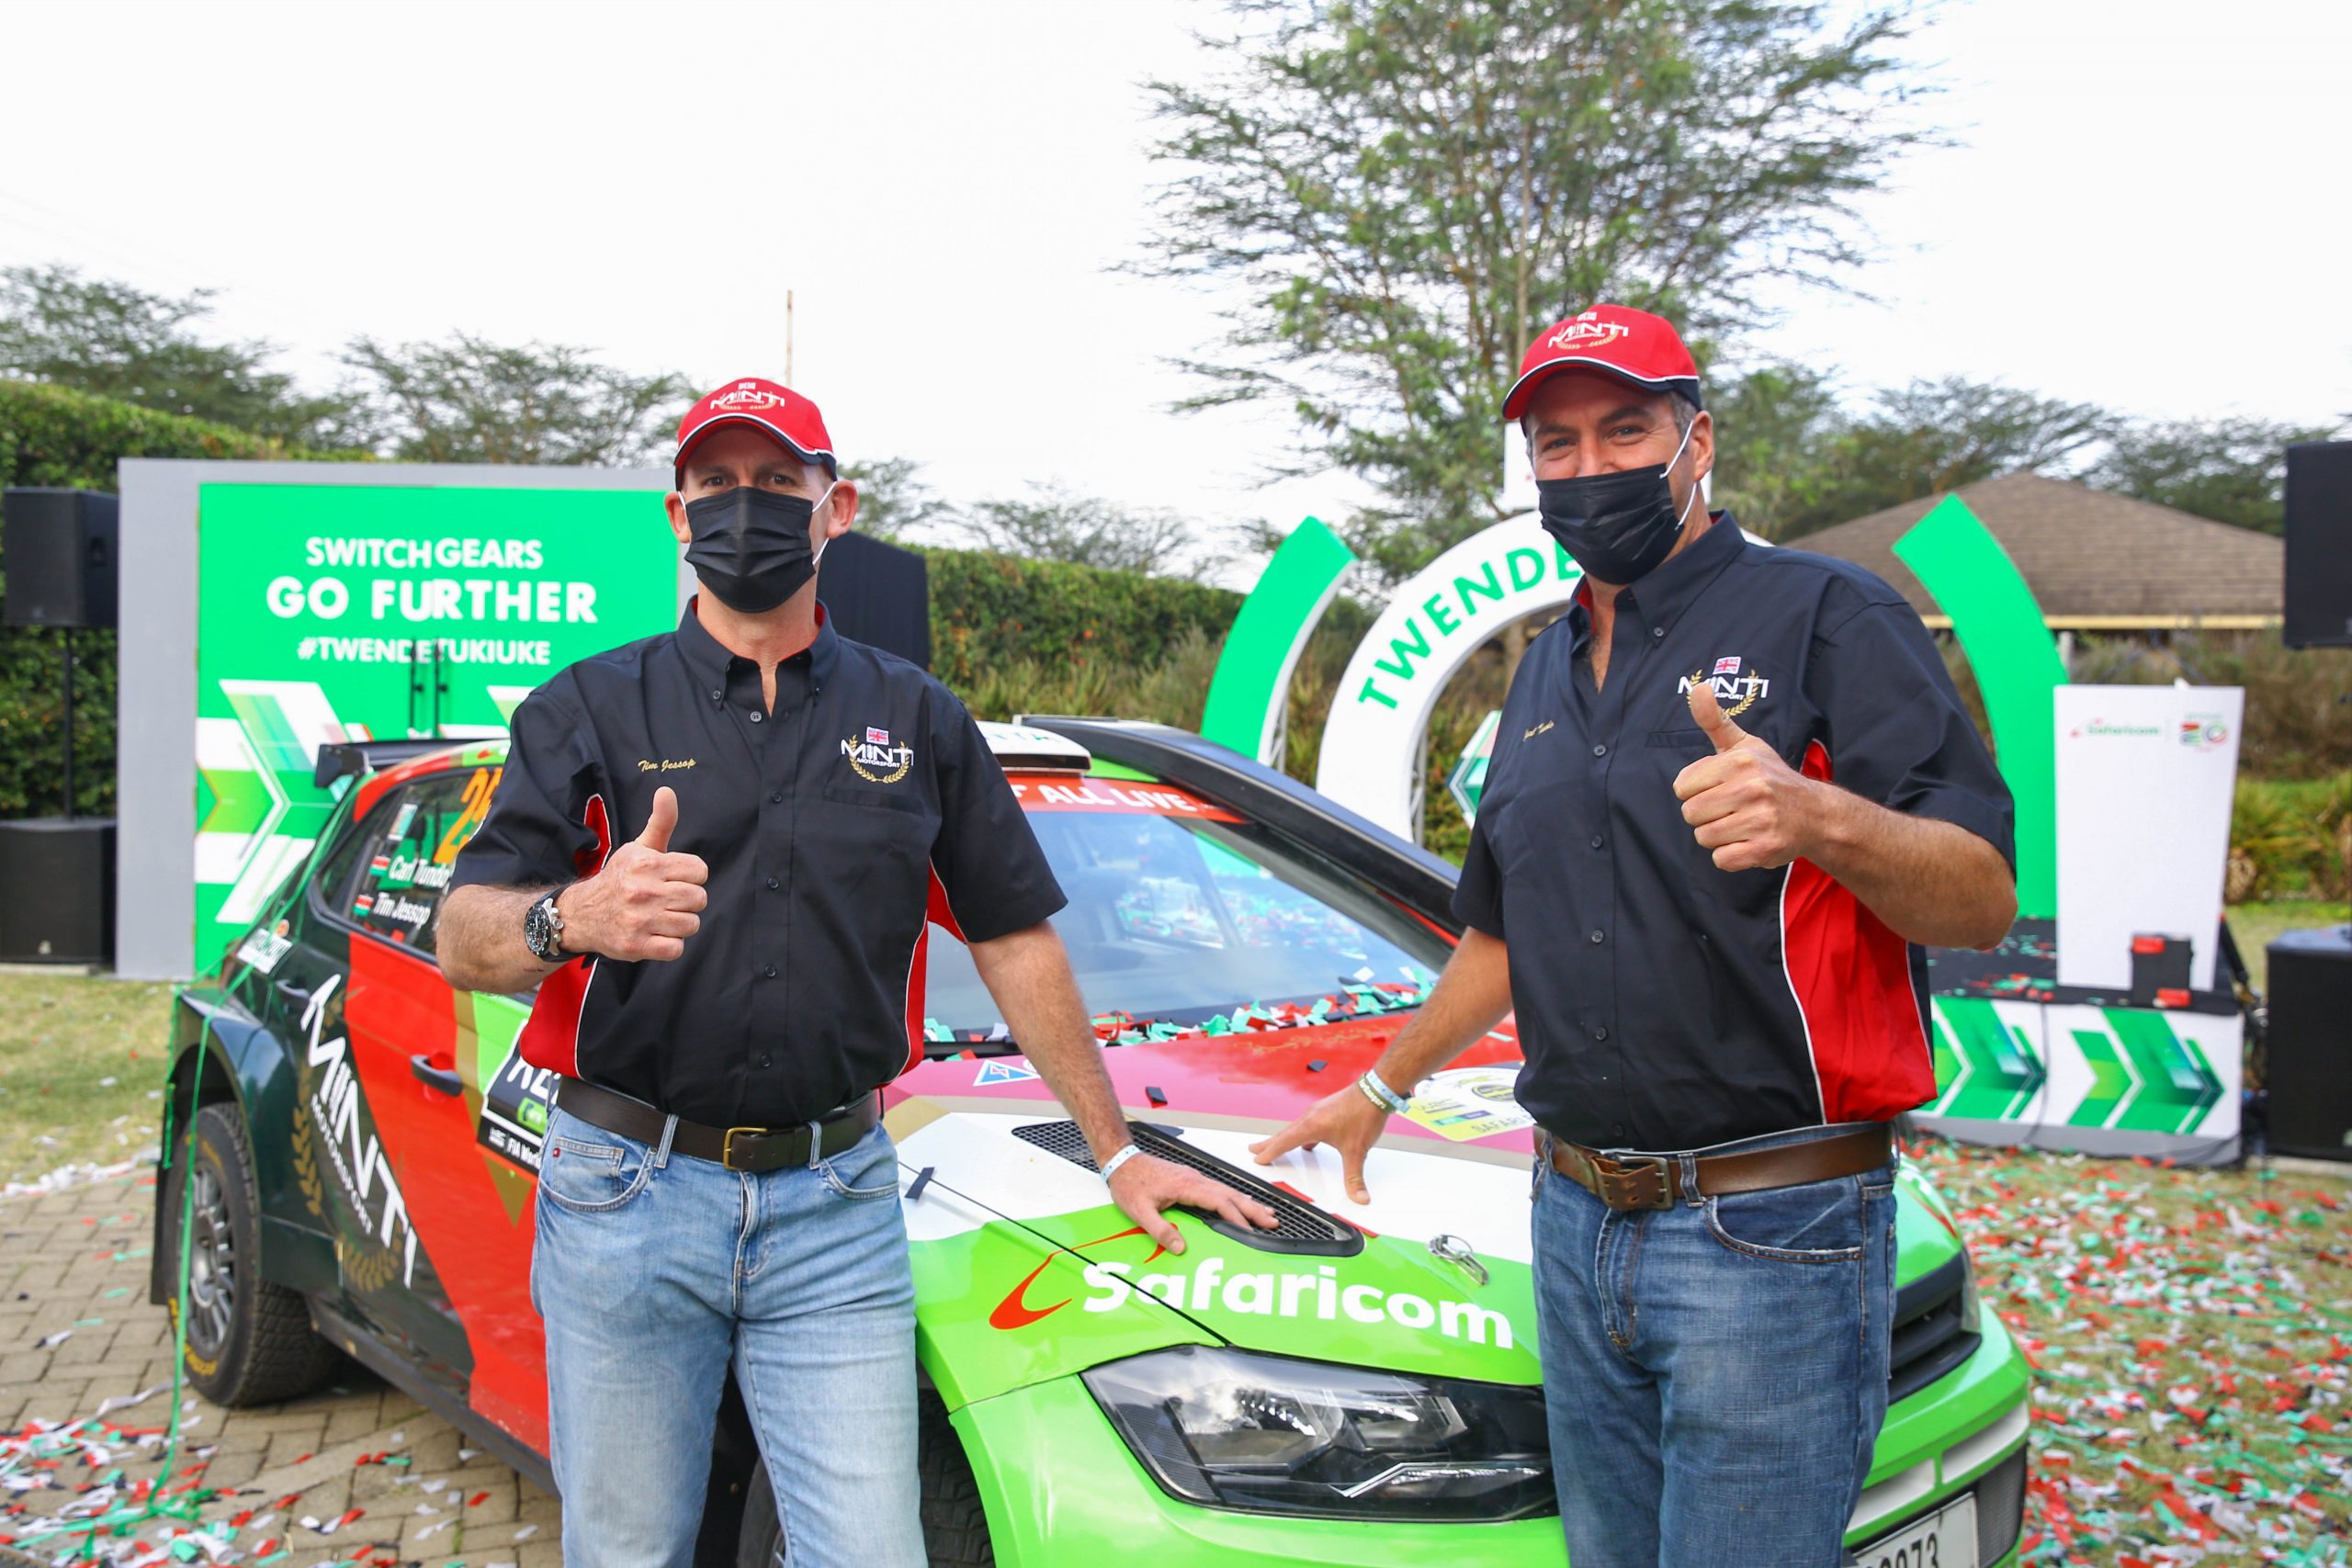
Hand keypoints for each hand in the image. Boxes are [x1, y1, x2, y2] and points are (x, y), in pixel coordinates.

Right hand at [558, 786, 709, 960]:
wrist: (581, 914)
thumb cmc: (620, 878)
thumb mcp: (638, 847)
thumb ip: (661, 821)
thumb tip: (667, 791)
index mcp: (647, 864)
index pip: (700, 871)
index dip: (691, 876)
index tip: (674, 879)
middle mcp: (643, 891)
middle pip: (699, 899)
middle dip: (687, 901)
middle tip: (667, 901)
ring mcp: (639, 920)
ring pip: (691, 924)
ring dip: (680, 924)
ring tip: (661, 918)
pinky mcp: (636, 946)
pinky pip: (676, 949)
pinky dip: (670, 945)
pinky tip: (656, 935)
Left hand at [1105, 1152, 1279, 1255]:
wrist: (1122, 1161)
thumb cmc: (1129, 1183)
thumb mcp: (1139, 1211)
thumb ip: (1160, 1230)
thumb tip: (1180, 1248)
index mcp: (1187, 1186)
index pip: (1219, 1202)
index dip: (1237, 1218)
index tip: (1250, 1232)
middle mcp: (1195, 1179)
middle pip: (1231, 1195)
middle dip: (1253, 1209)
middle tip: (1272, 1221)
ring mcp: (1194, 1177)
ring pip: (1227, 1190)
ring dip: (1247, 1202)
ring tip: (1266, 1212)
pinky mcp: (1190, 1179)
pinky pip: (1219, 1189)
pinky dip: (1234, 1197)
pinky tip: (1241, 1202)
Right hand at [1248, 1083, 1389, 1204]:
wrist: (1376, 1091)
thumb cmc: (1364, 1114)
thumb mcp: (1357, 1151)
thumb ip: (1355, 1177)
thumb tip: (1359, 1197)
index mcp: (1311, 1126)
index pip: (1284, 1142)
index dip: (1270, 1152)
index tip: (1258, 1158)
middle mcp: (1310, 1116)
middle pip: (1284, 1133)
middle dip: (1268, 1143)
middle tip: (1253, 1149)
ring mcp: (1318, 1111)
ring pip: (1295, 1128)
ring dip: (1284, 1138)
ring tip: (1276, 1145)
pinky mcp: (1327, 1110)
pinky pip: (1308, 1125)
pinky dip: (1302, 1135)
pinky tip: (1310, 1143)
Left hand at [1671, 681, 1819, 871]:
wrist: (1816, 814)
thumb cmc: (1771, 777)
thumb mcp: (1745, 745)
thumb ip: (1715, 720)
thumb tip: (1698, 687)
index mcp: (1741, 761)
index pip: (1682, 786)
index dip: (1696, 791)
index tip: (1720, 788)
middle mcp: (1753, 788)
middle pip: (1690, 814)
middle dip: (1706, 815)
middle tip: (1732, 809)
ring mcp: (1761, 820)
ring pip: (1704, 837)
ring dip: (1718, 835)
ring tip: (1742, 824)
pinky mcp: (1766, 849)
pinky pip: (1722, 859)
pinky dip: (1730, 856)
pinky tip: (1748, 842)